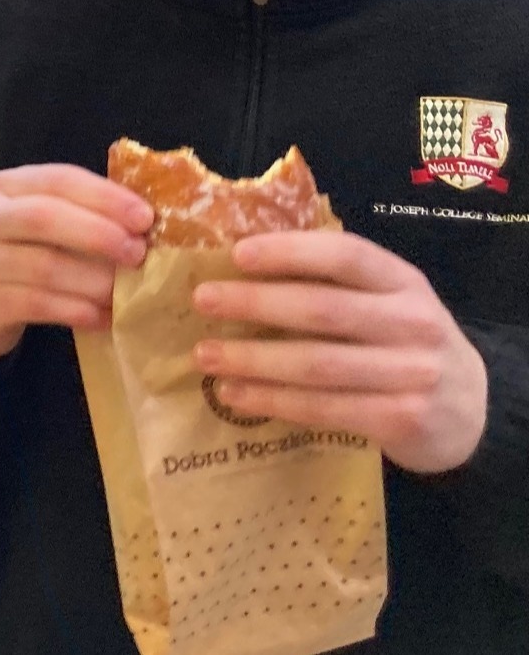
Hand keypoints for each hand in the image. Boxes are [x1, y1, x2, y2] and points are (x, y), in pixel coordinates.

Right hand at [0, 165, 152, 359]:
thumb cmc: (23, 253)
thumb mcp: (44, 222)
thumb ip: (85, 213)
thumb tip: (149, 222)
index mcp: (6, 186)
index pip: (58, 180)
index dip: (104, 197)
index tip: (145, 217)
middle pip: (44, 218)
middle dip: (98, 234)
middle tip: (138, 254)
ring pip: (44, 267)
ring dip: (94, 281)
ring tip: (126, 293)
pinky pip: (38, 305)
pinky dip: (78, 311)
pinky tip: (103, 317)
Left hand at [194, 232, 488, 473]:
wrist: (468, 411)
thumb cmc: (402, 342)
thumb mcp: (385, 301)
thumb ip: (332, 282)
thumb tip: (240, 262)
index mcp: (403, 282)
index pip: (347, 256)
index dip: (290, 252)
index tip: (237, 254)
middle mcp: (413, 322)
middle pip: (324, 309)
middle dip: (257, 303)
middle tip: (203, 300)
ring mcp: (411, 374)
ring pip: (318, 364)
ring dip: (254, 359)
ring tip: (205, 355)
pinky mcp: (401, 419)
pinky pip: (324, 408)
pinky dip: (273, 401)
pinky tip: (234, 394)